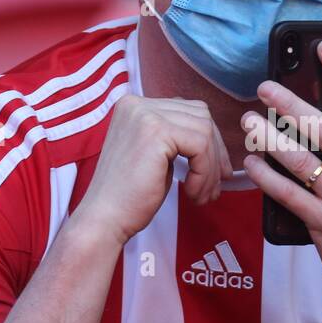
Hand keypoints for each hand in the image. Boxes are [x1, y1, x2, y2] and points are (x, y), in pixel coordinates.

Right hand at [73, 94, 231, 246]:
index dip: (210, 142)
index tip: (217, 172)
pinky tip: (191, 192)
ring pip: (204, 132)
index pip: (189, 111)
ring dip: (210, 168)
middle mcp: (138, 104)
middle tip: (215, 186)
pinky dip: (204, 173)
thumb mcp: (156, 156)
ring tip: (201, 194)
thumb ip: (177, 139)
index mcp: (135, 106)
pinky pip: (200, 146)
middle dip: (215, 153)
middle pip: (201, 116)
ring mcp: (145, 114)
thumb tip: (215, 141)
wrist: (104, 218)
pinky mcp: (155, 132)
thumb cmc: (130, 195)